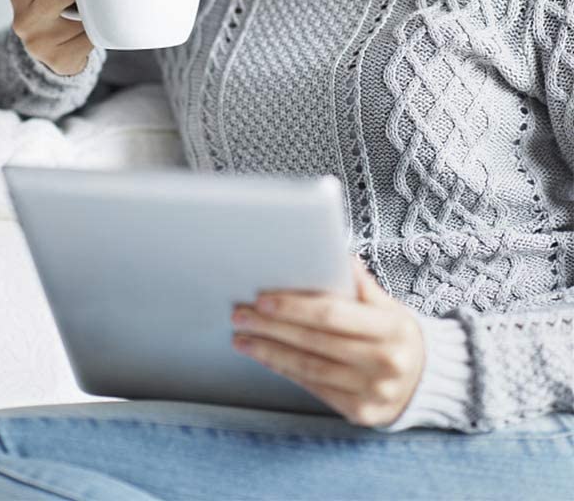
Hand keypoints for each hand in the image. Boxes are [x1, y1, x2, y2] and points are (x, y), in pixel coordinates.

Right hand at [10, 0, 95, 75]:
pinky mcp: (60, 60)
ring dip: (93, 9)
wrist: (50, 53)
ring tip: (89, 9)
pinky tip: (94, 28)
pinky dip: (99, 30)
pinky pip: (92, 37)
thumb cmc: (55, 5)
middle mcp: (22, 19)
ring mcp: (40, 43)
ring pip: (82, 13)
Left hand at [230, 255, 424, 427]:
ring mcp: (373, 392)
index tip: (262, 299)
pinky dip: (284, 369)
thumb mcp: (388, 305)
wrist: (425, 381)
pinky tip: (264, 356)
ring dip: (269, 351)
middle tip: (240, 315)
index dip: (293, 307)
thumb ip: (360, 283)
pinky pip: (314, 387)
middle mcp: (384, 363)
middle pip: (315, 342)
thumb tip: (334, 253)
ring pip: (309, 368)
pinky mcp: (360, 412)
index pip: (332, 314)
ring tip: (241, 337)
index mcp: (391, 328)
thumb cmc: (394, 334)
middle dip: (271, 327)